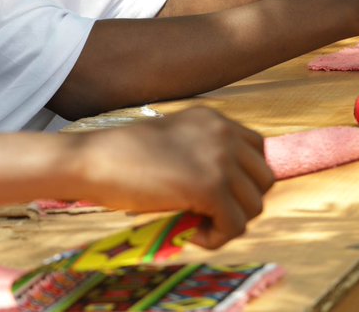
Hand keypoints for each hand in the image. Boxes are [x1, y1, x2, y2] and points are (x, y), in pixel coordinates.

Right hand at [73, 107, 272, 247]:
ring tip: (198, 226)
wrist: (94, 161)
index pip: (258, 151)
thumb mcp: (175, 144)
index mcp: (214, 119)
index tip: (218, 195)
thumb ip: (205, 156)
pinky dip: (217, 238)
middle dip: (242, 202)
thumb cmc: (124, 157)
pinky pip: (235, 225)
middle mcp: (224, 133)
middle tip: (209, 214)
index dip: (243, 180)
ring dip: (230, 222)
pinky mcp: (211, 187)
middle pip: (264, 179)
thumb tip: (232, 196)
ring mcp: (220, 159)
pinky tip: (193, 235)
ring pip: (254, 205)